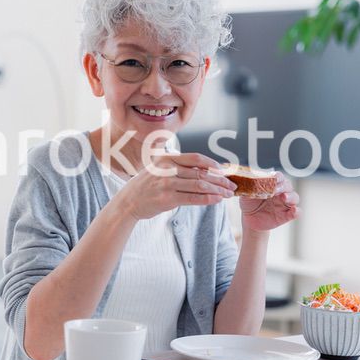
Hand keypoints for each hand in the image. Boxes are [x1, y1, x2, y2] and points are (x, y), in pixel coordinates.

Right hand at [117, 153, 236, 219]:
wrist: (128, 201)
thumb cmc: (147, 185)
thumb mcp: (159, 168)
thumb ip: (178, 167)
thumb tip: (203, 169)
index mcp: (167, 158)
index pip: (195, 158)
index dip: (212, 163)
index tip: (224, 170)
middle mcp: (167, 169)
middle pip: (201, 172)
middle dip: (220, 179)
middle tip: (231, 185)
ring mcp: (167, 184)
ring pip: (199, 185)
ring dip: (217, 190)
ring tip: (228, 194)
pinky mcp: (167, 199)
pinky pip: (192, 198)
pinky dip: (207, 199)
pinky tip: (216, 200)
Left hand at [239, 174, 300, 232]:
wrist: (249, 219)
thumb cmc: (249, 203)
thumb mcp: (246, 195)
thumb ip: (248, 188)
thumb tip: (248, 181)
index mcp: (273, 185)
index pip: (279, 177)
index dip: (278, 177)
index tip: (274, 178)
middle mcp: (281, 192)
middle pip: (288, 186)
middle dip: (283, 187)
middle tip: (276, 190)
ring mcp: (285, 204)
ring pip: (295, 197)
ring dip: (291, 197)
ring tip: (284, 198)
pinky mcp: (287, 215)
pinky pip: (297, 212)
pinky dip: (297, 211)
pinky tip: (293, 211)